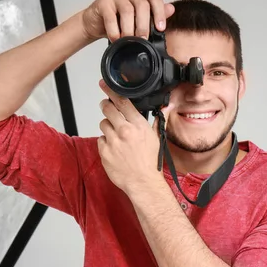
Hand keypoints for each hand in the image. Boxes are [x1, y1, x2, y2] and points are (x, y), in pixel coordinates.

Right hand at [81, 0, 174, 41]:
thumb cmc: (118, 21)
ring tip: (128, 41)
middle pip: (142, 4)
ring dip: (129, 28)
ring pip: (127, 10)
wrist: (95, 23)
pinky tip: (115, 39)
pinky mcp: (103, 2)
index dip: (160, 13)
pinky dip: (114, 30)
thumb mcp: (138, 21)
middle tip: (143, 39)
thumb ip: (154, 15)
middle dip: (144, 24)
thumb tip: (171, 9)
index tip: (160, 29)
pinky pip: (110, 16)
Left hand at [97, 79, 171, 194]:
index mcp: (138, 125)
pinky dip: (105, 142)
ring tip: (116, 136)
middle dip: (106, 106)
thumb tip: (165, 108)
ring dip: (108, 127)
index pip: (121, 101)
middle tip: (107, 107)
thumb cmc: (150, 162)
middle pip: (107, 108)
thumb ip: (157, 121)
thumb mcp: (156, 138)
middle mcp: (124, 130)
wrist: (143, 182)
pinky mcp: (104, 152)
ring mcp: (113, 141)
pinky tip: (114, 148)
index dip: (110, 91)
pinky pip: (100, 140)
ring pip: (103, 124)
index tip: (104, 85)